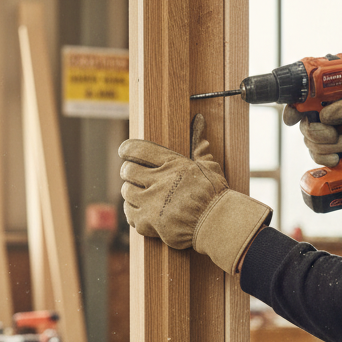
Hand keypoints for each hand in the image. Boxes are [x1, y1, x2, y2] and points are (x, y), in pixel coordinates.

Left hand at [119, 114, 270, 273]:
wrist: (216, 223)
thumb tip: (198, 118)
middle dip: (129, 172)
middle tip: (134, 175)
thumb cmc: (214, 193)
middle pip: (127, 170)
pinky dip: (133, 211)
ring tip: (141, 194)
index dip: (127, 149)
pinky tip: (143, 210)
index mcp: (172, 164)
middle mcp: (159, 181)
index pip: (138, 149)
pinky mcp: (149, 223)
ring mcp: (152, 203)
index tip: (124, 151)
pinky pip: (129, 213)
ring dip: (131, 192)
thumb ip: (197, 143)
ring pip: (126, 192)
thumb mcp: (207, 165)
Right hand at [282, 94, 341, 179]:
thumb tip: (324, 117)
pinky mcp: (325, 152)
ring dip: (329, 146)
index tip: (294, 118)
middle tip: (338, 134)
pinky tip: (340, 156)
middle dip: (321, 134)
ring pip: (310, 144)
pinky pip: (316, 157)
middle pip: (304, 127)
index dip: (292, 110)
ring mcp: (321, 136)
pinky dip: (328, 158)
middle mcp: (320, 118)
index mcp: (326, 102)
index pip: (301, 103)